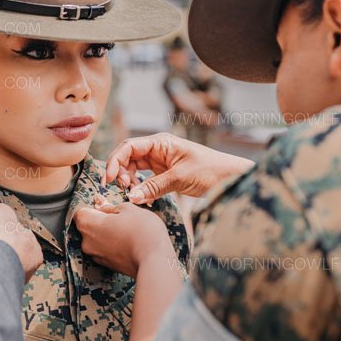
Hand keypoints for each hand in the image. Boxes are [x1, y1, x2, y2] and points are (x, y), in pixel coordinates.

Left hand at [73, 197, 175, 278]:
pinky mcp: (106, 265)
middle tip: (119, 217)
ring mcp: (96, 256)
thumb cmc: (143, 230)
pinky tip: (127, 241)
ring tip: (126, 230)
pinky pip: (104, 250)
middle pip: (87, 226)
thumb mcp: (128, 209)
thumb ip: (110, 206)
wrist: (155, 261)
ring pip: (96, 239)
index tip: (105, 206)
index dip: (92, 207)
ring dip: (106, 233)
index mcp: (88, 224)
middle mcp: (86, 242)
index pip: (79, 212)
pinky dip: (112, 245)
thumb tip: (100, 204)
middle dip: (99, 220)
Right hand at [103, 133, 253, 204]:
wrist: (231, 178)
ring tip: (134, 195)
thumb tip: (131, 197)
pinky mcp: (165, 174)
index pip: (128, 147)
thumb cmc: (211, 170)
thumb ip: (154, 187)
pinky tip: (142, 198)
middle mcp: (157, 149)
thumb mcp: (180, 178)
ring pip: (134, 169)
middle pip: (128, 157)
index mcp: (160, 142)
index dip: (115, 161)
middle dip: (120, 173)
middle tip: (122, 190)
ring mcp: (160, 162)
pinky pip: (145, 179)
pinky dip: (140, 188)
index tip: (109, 180)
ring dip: (129, 182)